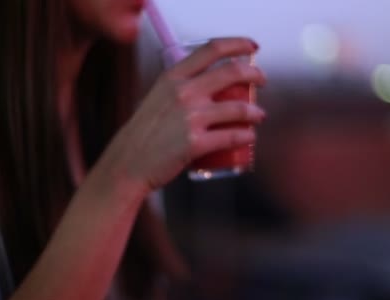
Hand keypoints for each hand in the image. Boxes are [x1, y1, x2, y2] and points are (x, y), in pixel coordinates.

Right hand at [106, 37, 266, 190]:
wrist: (128, 163)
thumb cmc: (142, 134)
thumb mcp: (156, 98)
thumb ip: (178, 88)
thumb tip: (206, 85)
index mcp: (172, 77)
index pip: (212, 49)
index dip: (237, 44)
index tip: (251, 47)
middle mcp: (183, 93)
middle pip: (232, 73)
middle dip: (255, 74)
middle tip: (262, 80)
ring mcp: (190, 118)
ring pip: (238, 108)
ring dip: (255, 111)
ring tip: (258, 115)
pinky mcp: (196, 144)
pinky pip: (232, 136)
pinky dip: (247, 136)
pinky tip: (250, 136)